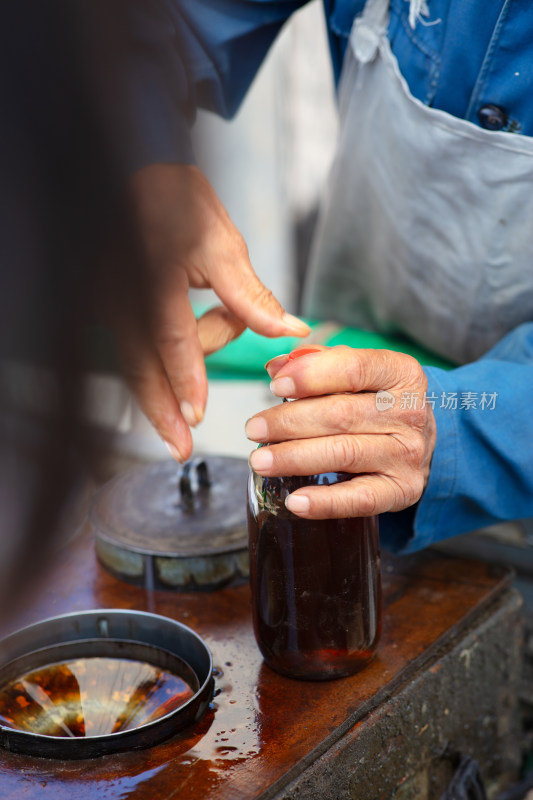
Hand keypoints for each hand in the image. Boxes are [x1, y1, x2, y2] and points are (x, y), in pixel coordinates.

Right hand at [113, 164, 308, 461]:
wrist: (133, 180)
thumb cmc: (174, 204)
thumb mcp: (220, 243)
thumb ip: (251, 296)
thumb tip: (290, 331)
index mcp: (152, 277)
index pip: (169, 339)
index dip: (184, 379)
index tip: (195, 417)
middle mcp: (121, 296)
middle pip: (140, 367)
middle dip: (162, 411)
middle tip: (180, 448)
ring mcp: (108, 305)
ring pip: (145, 357)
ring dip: (188, 359)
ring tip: (226, 322)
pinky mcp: (110, 310)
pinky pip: (142, 344)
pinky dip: (173, 350)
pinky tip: (204, 324)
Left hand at [245, 345, 435, 517]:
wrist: (418, 441)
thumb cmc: (375, 402)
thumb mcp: (357, 374)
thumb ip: (317, 363)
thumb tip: (276, 367)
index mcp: (401, 373)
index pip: (353, 369)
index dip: (310, 376)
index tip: (274, 385)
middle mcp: (410, 413)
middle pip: (340, 414)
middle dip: (289, 422)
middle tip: (253, 429)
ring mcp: (408, 454)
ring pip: (344, 453)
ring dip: (295, 458)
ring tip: (260, 460)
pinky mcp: (402, 490)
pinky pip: (360, 499)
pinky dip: (324, 502)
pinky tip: (294, 501)